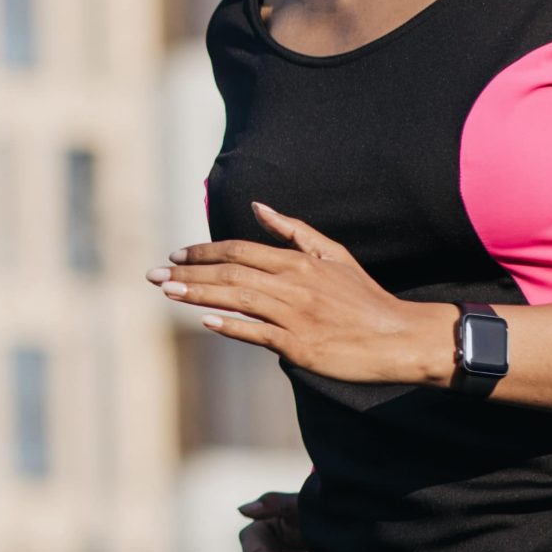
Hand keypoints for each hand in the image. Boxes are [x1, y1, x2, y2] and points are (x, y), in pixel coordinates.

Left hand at [151, 200, 450, 385]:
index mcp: (298, 262)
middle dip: (188, 273)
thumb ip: (293, 230)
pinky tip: (206, 322)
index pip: (239, 250)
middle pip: (230, 274)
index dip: (204, 252)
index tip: (175, 256)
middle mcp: (292, 286)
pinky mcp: (299, 346)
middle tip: (153, 275)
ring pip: (237, 300)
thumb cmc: (363, 297)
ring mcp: (294, 316)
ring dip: (198, 295)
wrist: (398, 337)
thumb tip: (258, 206)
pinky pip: (257, 334)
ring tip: (167, 292)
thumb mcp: (333, 254)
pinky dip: (231, 326)